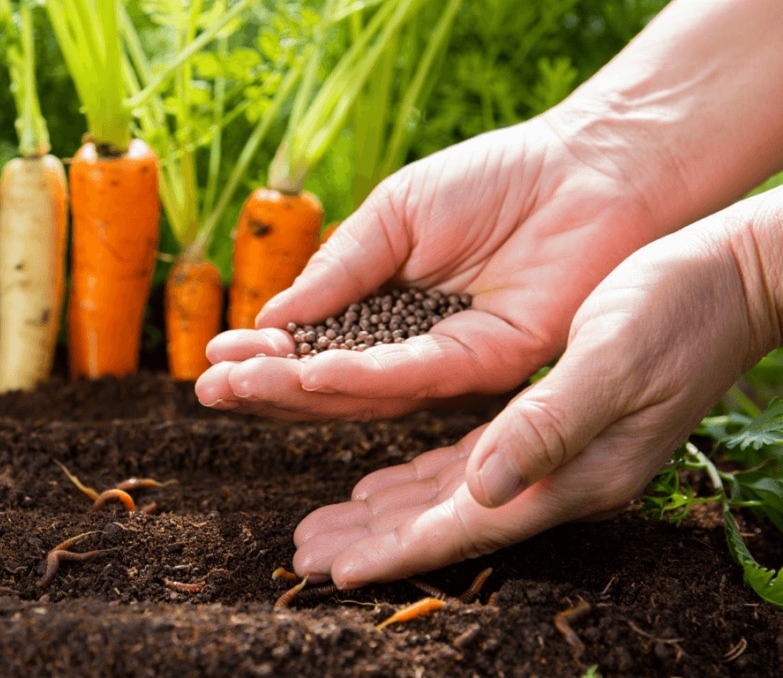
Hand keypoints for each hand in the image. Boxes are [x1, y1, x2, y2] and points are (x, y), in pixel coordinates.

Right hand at [196, 113, 668, 420]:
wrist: (585, 169)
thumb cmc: (492, 180)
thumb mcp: (394, 216)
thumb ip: (338, 270)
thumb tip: (271, 320)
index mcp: (382, 309)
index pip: (311, 346)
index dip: (263, 357)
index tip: (213, 358)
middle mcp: (408, 346)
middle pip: (327, 383)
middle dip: (265, 388)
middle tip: (208, 390)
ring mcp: (446, 362)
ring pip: (361, 393)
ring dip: (298, 391)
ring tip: (239, 386)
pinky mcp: (487, 366)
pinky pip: (414, 378)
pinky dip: (361, 378)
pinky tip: (312, 373)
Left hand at [290, 192, 782, 585]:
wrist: (730, 281)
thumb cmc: (677, 311)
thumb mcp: (612, 361)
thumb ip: (550, 427)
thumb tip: (484, 491)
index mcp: (571, 471)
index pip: (468, 526)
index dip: (399, 550)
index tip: (337, 571)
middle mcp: (557, 475)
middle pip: (446, 522)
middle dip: (372, 541)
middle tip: (303, 554)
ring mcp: (553, 455)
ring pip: (448, 497)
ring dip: (384, 515)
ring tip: (325, 529)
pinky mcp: (544, 423)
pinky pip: (466, 464)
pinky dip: (419, 477)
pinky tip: (383, 484)